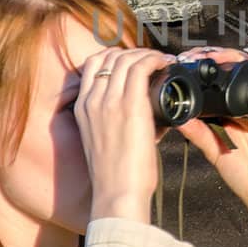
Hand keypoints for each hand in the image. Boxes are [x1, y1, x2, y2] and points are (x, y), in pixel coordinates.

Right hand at [74, 46, 174, 221]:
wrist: (117, 194)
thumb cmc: (116, 175)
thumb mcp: (104, 141)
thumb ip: (117, 121)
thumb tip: (149, 113)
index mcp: (82, 108)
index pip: (92, 65)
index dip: (115, 56)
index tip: (134, 61)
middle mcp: (92, 100)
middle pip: (109, 57)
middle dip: (133, 52)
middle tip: (152, 60)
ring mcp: (109, 101)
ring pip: (126, 59)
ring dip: (147, 54)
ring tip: (162, 61)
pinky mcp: (130, 106)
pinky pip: (141, 67)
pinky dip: (155, 59)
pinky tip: (165, 63)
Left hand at [172, 47, 247, 246]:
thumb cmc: (244, 172)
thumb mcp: (212, 148)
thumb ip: (196, 130)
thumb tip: (175, 113)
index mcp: (231, 111)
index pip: (217, 80)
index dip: (203, 67)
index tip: (184, 62)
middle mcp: (246, 104)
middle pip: (233, 69)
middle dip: (215, 56)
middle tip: (195, 55)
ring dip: (234, 56)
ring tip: (216, 55)